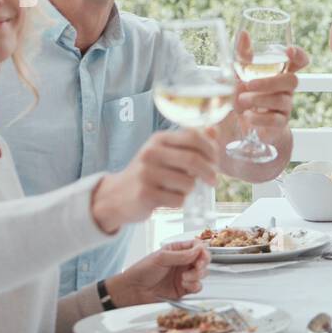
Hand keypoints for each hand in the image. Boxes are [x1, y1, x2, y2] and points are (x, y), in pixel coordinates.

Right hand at [91, 129, 218, 233]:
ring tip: (178, 189)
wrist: (116, 195)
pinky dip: (179, 202)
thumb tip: (214, 130)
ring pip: (188, 183)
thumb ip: (189, 142)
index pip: (192, 136)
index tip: (215, 160)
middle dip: (209, 172)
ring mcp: (146, 173)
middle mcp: (151, 153)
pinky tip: (167, 199)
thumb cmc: (148, 173)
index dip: (210, 149)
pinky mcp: (145, 194)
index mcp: (158, 139)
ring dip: (190, 190)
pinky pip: (178, 200)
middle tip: (213, 180)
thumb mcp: (165, 152)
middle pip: (193, 160)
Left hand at [105, 240, 209, 307]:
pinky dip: (194, 285)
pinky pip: (197, 287)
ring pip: (202, 274)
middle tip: (196, 267)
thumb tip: (199, 250)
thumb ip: (181, 254)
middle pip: (203, 260)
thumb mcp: (161, 258)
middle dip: (202, 263)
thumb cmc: (142, 271)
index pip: (197, 246)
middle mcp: (183, 262)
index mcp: (177, 250)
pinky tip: (183, 284)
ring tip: (184, 278)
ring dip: (196, 275)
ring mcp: (184, 276)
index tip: (200, 254)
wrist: (133, 290)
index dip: (202, 250)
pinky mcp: (184, 289)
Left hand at [232, 45, 307, 132]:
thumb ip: (242, 54)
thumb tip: (243, 34)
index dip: (299, 55)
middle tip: (248, 85)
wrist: (242, 124)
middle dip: (270, 82)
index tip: (288, 50)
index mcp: (280, 73)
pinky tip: (248, 116)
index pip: (300, 61)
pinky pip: (276, 120)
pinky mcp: (279, 124)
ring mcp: (285, 106)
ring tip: (241, 101)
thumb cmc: (244, 93)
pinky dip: (259, 117)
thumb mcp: (240, 72)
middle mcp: (286, 89)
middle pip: (292, 81)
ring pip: (281, 100)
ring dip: (258, 99)